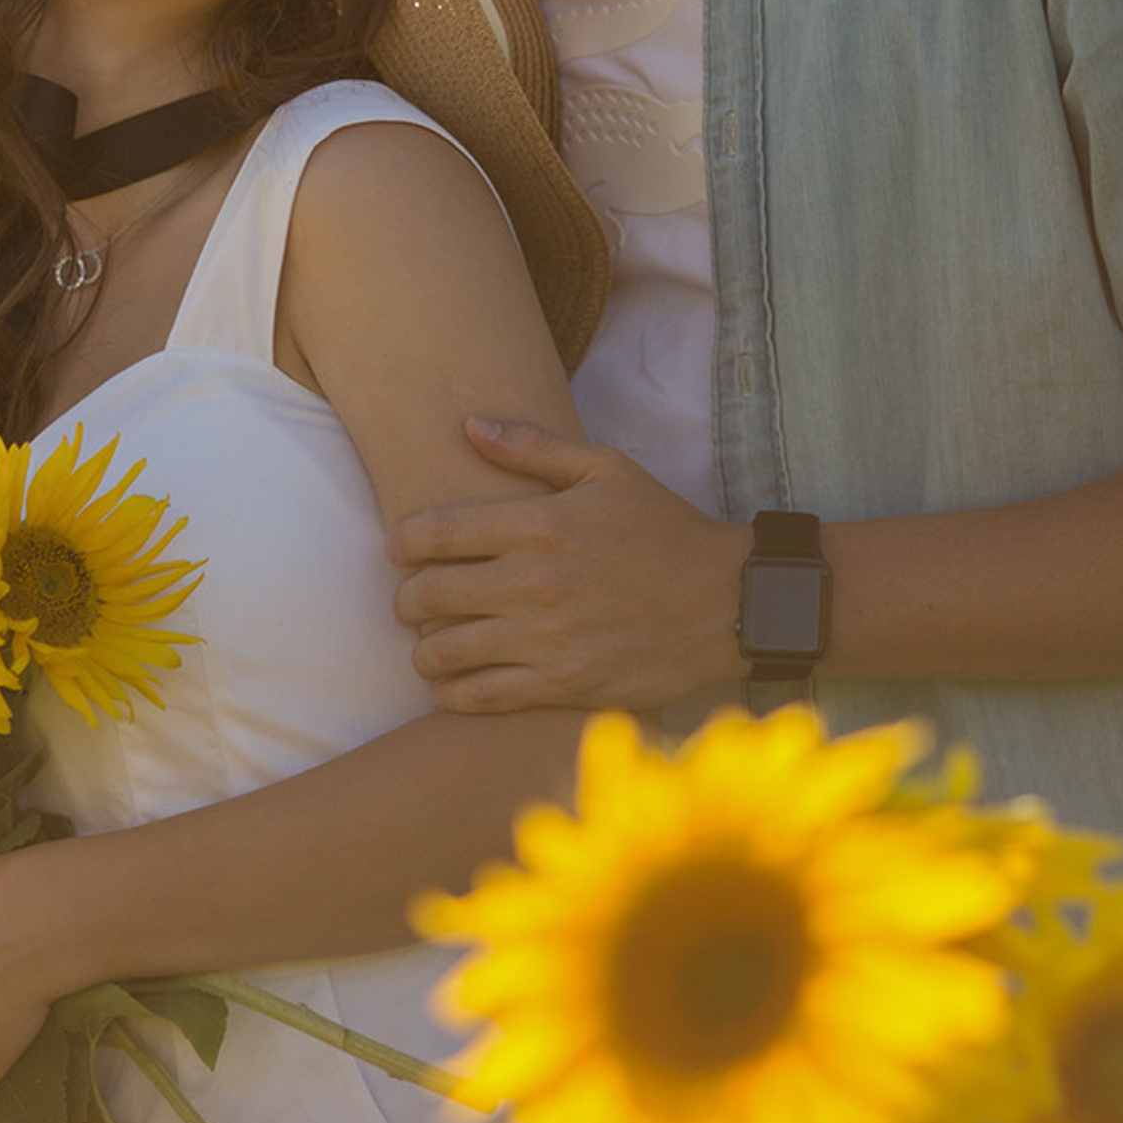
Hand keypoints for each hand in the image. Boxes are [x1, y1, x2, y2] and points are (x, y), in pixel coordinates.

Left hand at [388, 418, 748, 711]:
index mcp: (538, 524)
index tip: (395, 549)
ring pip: (445, 651)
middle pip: (429, 594)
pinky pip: (482, 697)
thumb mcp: (605, 470)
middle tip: (409, 600)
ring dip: (423, 649)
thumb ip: (532, 446)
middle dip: (406, 598)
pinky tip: (449, 685)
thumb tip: (469, 425)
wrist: (727, 601)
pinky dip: (451, 693)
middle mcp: (533, 582)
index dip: (402, 542)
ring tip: (428, 644)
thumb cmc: (663, 528)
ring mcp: (546, 638)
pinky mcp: (563, 684)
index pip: (436, 532)